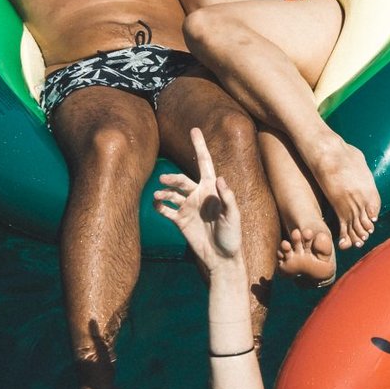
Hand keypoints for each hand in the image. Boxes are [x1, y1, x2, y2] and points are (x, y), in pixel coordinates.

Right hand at [153, 127, 243, 269]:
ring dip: (163, 192)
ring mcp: (188, 207)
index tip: (194, 129)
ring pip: (170, 193)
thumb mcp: (233, 217)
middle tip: (164, 179)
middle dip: (172, 178)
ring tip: (158, 195)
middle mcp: (198, 195)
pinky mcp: (180, 221)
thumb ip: (227, 199)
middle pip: (181, 180)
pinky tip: (156, 205)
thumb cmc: (232, 237)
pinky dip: (158, 206)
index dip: (200, 146)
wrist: (221, 258)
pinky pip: (165, 209)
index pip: (205, 163)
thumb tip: (221, 179)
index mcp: (212, 190)